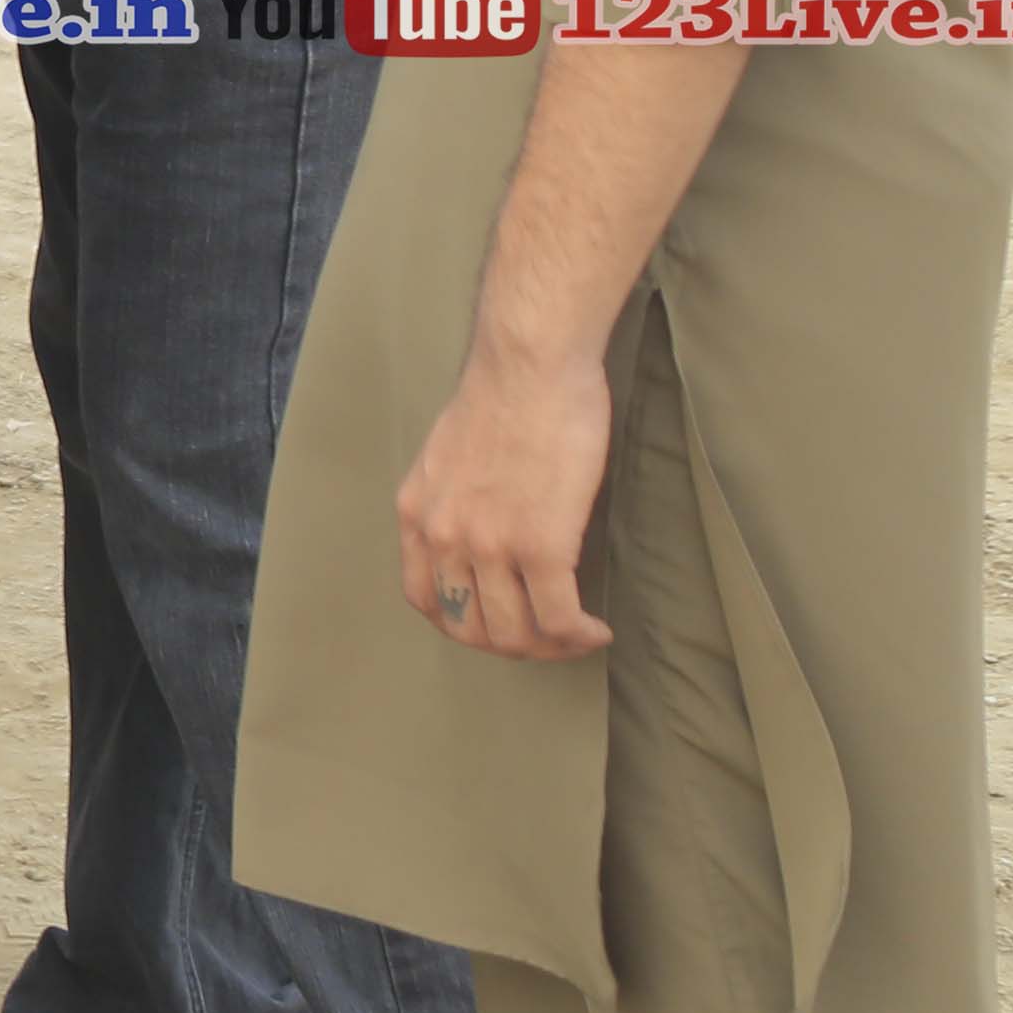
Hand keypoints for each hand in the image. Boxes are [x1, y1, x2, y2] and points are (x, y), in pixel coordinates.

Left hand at [396, 336, 617, 659]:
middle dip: (511, 645)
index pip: (424, 599)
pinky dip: (579, 635)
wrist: (530, 365)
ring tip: (576, 634)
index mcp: (416, 513)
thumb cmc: (503, 397)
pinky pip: (558, 617)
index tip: (500, 621)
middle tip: (547, 638)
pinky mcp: (541, 543)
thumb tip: (479, 532)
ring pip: (514, 633)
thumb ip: (452, 501)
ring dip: (549, 647)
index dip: (464, 625)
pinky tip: (596, 630)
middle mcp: (442, 535)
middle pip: (468, 629)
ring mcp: (489, 543)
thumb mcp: (448, 456)